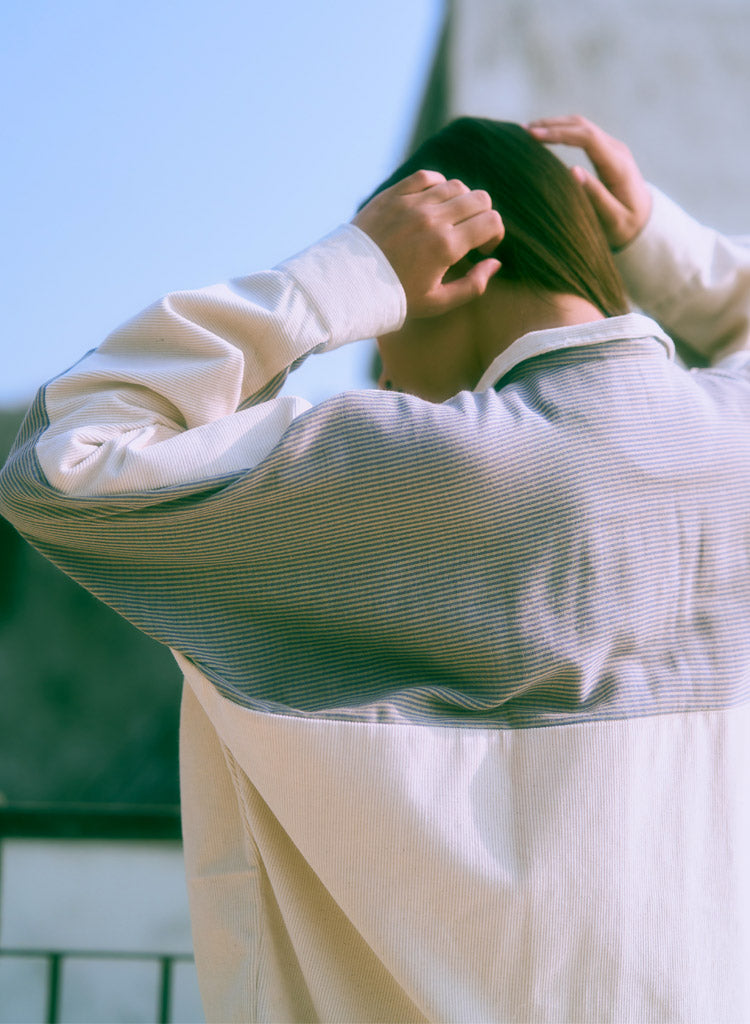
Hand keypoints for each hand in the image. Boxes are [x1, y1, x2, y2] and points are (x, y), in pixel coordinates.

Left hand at [352, 169, 503, 317]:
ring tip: (448, 220)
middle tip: (470, 233)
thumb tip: (494, 263)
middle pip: (479, 198)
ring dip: (460, 202)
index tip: (482, 248)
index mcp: (446, 246)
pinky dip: (437, 186)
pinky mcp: (393, 194)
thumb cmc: (395, 297)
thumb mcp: (437, 303)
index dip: (494, 235)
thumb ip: (472, 285)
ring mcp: (411, 203)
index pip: (491, 222)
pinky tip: (432, 203)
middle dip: (482, 216)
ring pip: (455, 185)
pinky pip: (427, 177)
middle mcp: (432, 219)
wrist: (348, 283)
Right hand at [527, 116, 651, 249]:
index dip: (559, 133)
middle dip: (552, 125)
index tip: (533, 136)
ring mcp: (612, 148)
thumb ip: (596, 196)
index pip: (587, 138)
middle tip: (522, 131)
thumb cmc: (628, 226)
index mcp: (618, 165)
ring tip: (527, 131)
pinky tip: (544, 137)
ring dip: (555, 125)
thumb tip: (573, 170)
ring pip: (581, 126)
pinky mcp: (606, 151)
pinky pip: (582, 134)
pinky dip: (561, 131)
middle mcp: (616, 150)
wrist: (646, 221)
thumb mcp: (614, 219)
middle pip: (582, 126)